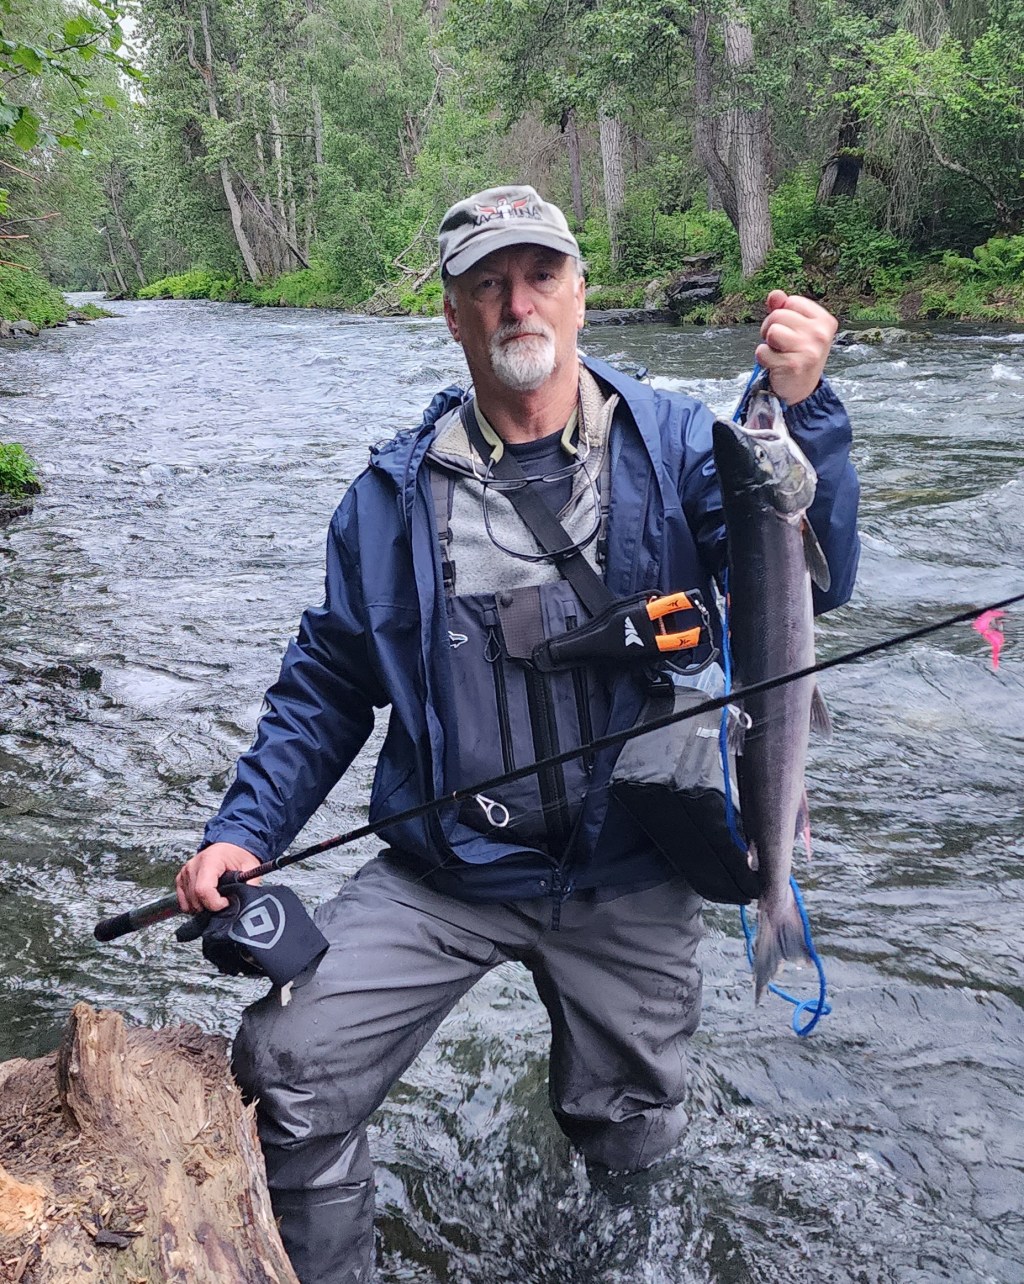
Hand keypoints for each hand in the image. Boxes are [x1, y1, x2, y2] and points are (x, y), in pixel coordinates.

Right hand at [176, 842, 261, 912]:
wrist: (230, 846)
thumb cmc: (238, 855)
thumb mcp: (250, 867)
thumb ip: (249, 885)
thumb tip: (247, 903)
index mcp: (210, 860)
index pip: (203, 890)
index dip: (216, 903)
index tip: (227, 902)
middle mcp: (194, 865)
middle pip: (195, 899)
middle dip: (211, 906)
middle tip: (223, 900)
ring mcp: (185, 872)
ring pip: (188, 902)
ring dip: (203, 906)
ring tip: (216, 897)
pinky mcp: (181, 878)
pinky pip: (182, 901)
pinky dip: (193, 905)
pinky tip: (205, 899)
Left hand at [755, 291, 837, 405]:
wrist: (802, 390)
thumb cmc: (797, 355)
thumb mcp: (796, 329)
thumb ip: (784, 309)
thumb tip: (775, 294)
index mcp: (824, 320)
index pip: (791, 301)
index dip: (782, 313)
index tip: (788, 329)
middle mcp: (820, 334)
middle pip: (778, 315)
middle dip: (771, 328)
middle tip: (780, 345)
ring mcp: (808, 350)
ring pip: (771, 331)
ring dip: (768, 344)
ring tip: (778, 353)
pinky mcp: (793, 365)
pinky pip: (762, 351)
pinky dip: (763, 359)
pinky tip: (775, 366)